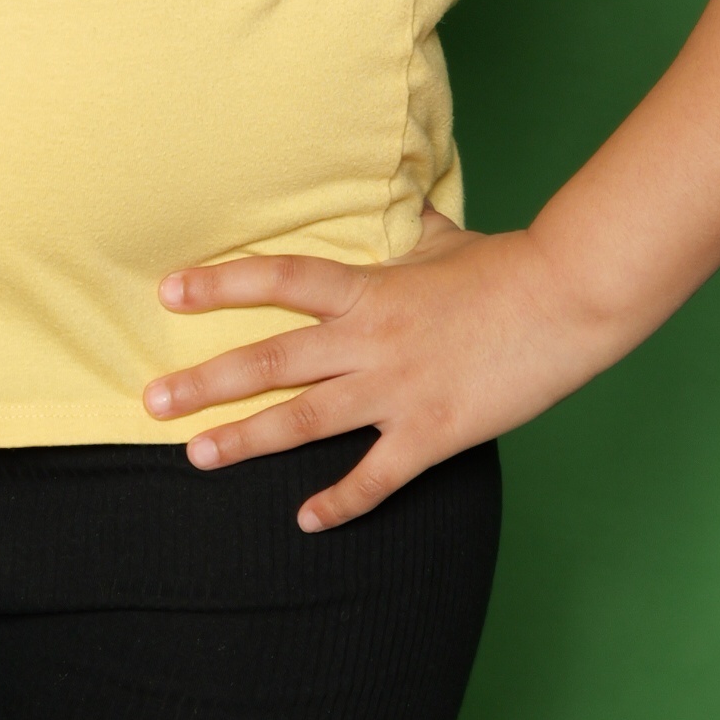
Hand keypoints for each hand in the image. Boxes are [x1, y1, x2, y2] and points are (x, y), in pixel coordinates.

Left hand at [145, 213, 628, 528]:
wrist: (568, 297)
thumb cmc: (509, 264)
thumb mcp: (447, 237)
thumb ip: (413, 230)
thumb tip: (406, 199)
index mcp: (368, 289)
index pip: (278, 279)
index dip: (220, 284)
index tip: (169, 291)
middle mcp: (369, 340)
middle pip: (270, 360)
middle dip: (205, 382)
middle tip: (152, 401)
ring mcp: (397, 389)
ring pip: (303, 418)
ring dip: (245, 440)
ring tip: (197, 457)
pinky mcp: (433, 432)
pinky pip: (376, 477)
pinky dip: (341, 502)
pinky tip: (306, 520)